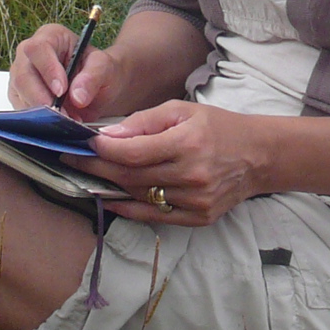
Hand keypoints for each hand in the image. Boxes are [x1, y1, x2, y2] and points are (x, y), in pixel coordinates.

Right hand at [9, 24, 117, 117]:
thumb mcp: (105, 67)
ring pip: (19, 94)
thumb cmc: (99, 70)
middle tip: (62, 114)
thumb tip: (77, 96)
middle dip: (41, 98)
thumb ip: (93, 77)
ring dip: (41, 111)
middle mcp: (29, 54)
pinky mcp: (19, 95)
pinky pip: (21, 108)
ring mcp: (21, 75)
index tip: (61, 91)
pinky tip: (56, 123)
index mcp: (50, 36)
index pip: (39, 49)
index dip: (47, 70)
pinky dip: (38, 119)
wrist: (97, 86)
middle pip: (23, 74)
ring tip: (66, 119)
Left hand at [83, 101, 272, 226]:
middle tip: (71, 161)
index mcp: (187, 143)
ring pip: (140, 197)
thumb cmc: (217, 127)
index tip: (82, 145)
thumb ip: (144, 122)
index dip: (102, 151)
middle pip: (130, 177)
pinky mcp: (198, 217)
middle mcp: (191, 175)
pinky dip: (129, 209)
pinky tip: (111, 200)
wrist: (258, 156)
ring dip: (109, 188)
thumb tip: (108, 137)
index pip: (132, 153)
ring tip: (87, 177)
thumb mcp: (182, 111)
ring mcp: (195, 200)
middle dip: (96, 169)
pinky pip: (155, 216)